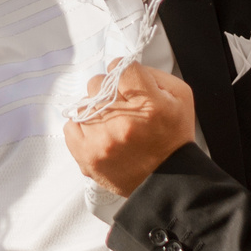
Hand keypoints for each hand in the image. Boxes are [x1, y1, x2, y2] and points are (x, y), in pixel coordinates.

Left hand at [62, 63, 197, 196]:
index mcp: (149, 105)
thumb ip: (153, 74)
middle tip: (122, 106)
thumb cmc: (173, 138)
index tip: (128, 84)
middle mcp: (123, 122)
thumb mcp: (180, 97)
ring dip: (97, 110)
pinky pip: (71, 126)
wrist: (167, 182)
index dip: (125, 73)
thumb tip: (124, 68)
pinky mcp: (87, 156)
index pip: (121, 67)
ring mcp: (102, 140)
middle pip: (98, 83)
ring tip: (112, 123)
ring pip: (84, 104)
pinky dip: (83, 127)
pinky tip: (99, 133)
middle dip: (109, 91)